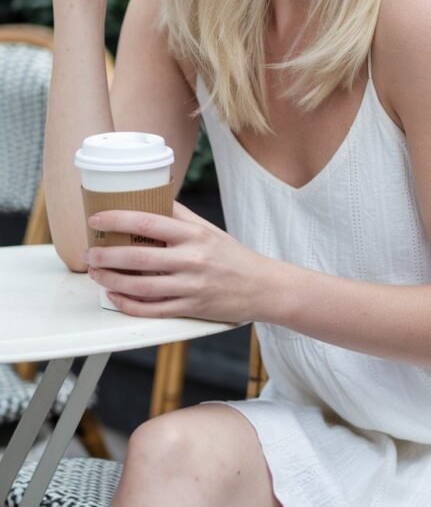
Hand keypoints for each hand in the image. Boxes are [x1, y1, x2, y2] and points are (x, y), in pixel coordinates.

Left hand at [83, 201, 272, 321]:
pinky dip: (129, 305)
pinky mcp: (191, 309)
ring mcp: (191, 287)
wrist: (264, 287)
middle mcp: (192, 260)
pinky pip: (153, 310)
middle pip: (139, 259)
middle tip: (91, 253)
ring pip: (142, 287)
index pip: (149, 223)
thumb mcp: (208, 229)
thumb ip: (180, 215)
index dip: (118, 220)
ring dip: (112, 281)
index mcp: (195, 235)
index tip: (97, 219)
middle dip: (108, 256)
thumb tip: (152, 196)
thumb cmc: (233, 256)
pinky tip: (115, 296)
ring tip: (96, 274)